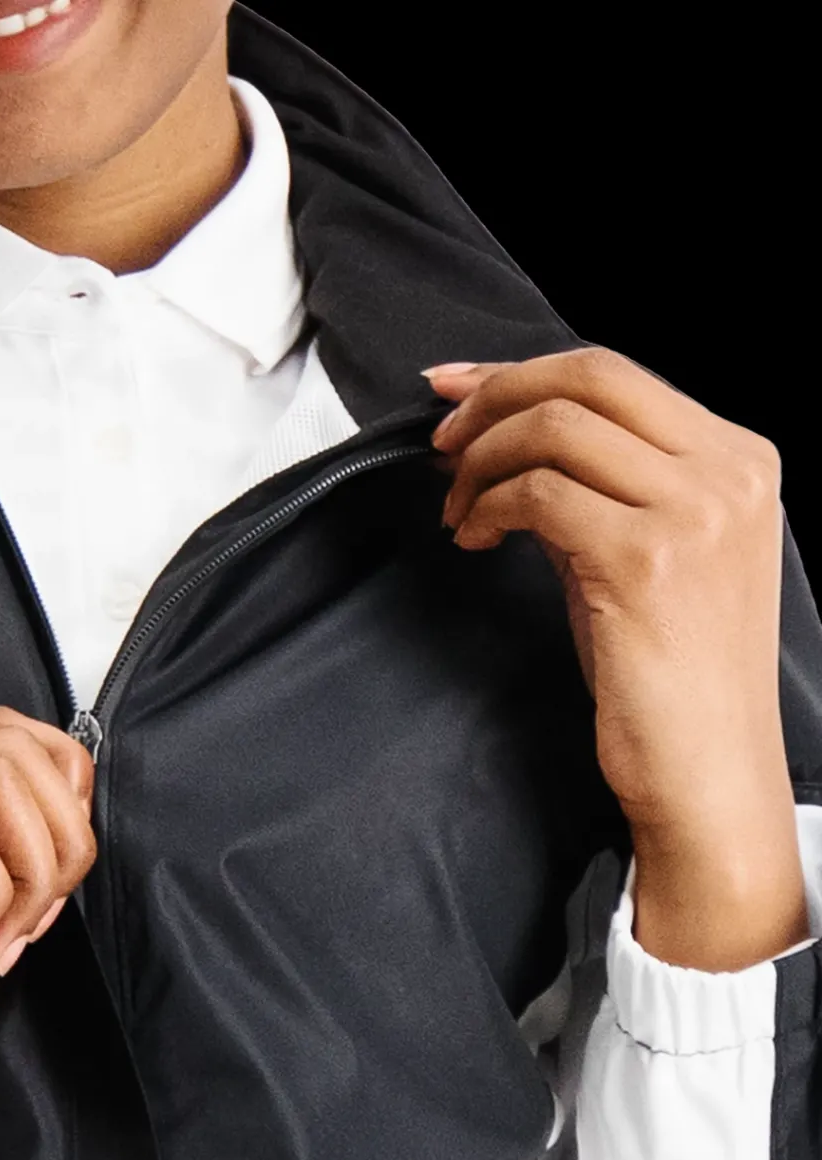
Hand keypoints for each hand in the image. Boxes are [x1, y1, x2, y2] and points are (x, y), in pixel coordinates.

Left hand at [426, 347, 807, 970]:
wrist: (707, 770)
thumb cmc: (669, 674)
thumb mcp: (648, 555)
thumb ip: (602, 488)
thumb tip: (510, 440)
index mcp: (740, 457)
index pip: (616, 372)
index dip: (517, 371)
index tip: (452, 389)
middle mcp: (728, 471)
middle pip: (587, 376)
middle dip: (493, 398)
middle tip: (440, 445)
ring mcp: (693, 512)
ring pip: (555, 427)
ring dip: (481, 461)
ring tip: (457, 512)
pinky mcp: (643, 560)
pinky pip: (539, 494)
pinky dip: (489, 507)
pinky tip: (473, 539)